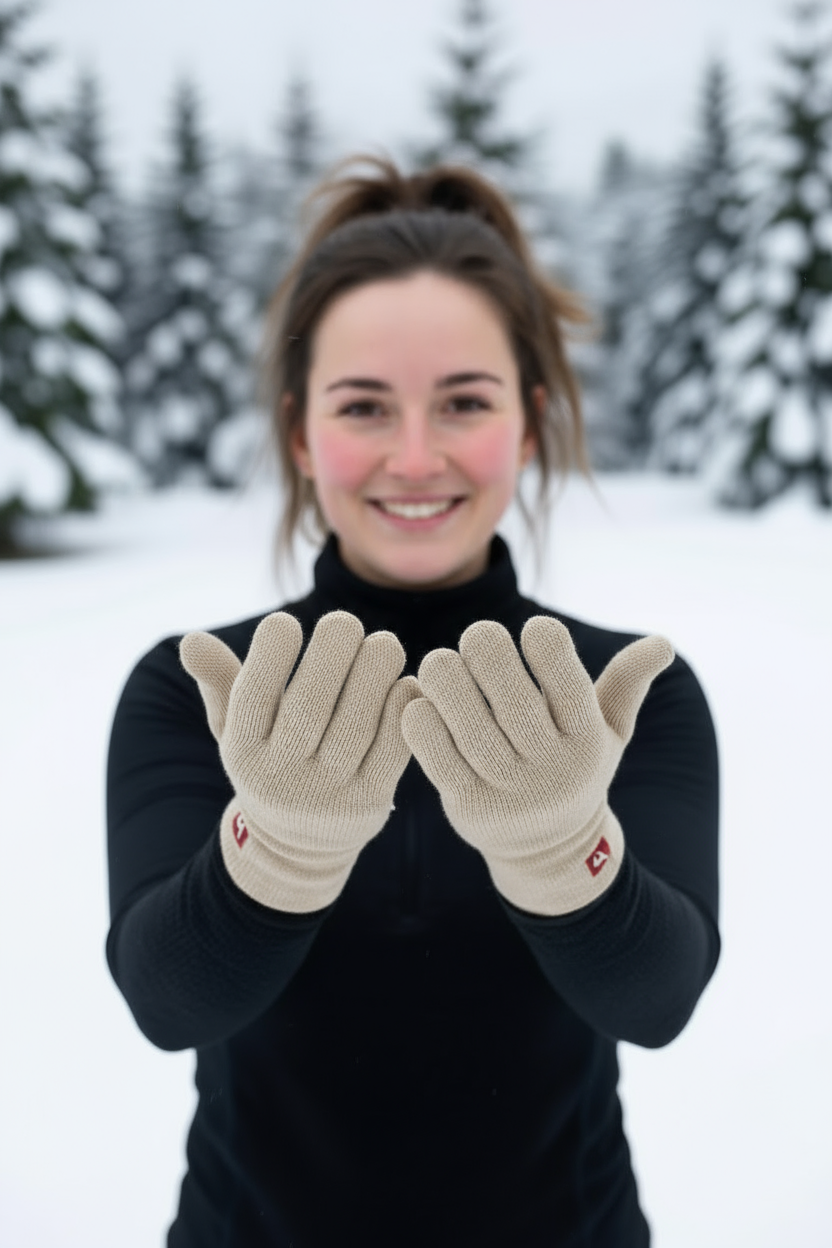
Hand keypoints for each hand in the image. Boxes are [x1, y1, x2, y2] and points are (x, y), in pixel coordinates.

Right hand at [180, 610, 419, 911]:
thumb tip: (191, 639)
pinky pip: (392, 752)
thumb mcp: (234, 727)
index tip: (286, 621)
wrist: (298, 847)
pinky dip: (400, 711)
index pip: (252, 697)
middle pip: (308, 708)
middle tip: (345, 622)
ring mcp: (327, 794)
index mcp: (242, 751)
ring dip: (373, 676)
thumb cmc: (268, 758)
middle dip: (330, 655)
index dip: (269, 655)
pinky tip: (405, 681)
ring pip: (354, 727)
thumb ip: (220, 679)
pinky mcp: (369, 803)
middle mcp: (281, 776)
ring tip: (384, 643)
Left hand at [401, 616, 673, 915]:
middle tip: (476, 635)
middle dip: (490, 656)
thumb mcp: (610, 730)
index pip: (568, 684)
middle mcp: (551, 768)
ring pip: (472, 730)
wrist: (549, 852)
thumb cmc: (574, 766)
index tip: (532, 630)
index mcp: (588, 740)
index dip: (547, 646)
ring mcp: (509, 793)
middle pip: (515, 703)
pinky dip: (423, 726)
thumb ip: (627, 683)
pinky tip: (418, 701)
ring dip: (448, 685)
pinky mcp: (469, 809)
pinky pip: (439, 761)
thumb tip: (663, 642)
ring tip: (439, 661)